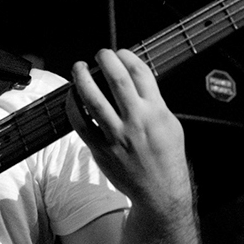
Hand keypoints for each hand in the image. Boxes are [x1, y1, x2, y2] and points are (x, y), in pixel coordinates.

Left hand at [68, 48, 192, 213]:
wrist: (160, 190)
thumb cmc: (167, 157)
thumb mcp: (171, 123)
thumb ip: (154, 101)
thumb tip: (135, 80)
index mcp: (156, 111)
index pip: (139, 73)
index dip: (126, 56)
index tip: (119, 52)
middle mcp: (136, 120)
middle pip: (117, 79)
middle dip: (105, 59)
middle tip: (99, 53)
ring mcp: (117, 135)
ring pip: (93, 99)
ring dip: (83, 78)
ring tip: (79, 68)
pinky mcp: (102, 149)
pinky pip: (81, 124)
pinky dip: (74, 107)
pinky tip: (72, 97)